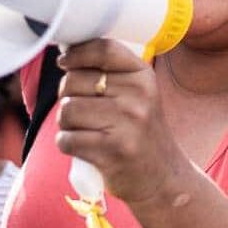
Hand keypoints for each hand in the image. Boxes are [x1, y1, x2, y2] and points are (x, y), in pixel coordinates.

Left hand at [55, 39, 188, 204]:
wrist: (163, 177)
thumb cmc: (139, 132)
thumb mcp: (138, 96)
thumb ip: (110, 74)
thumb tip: (65, 54)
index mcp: (143, 77)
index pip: (102, 50)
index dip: (75, 53)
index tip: (65, 62)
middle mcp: (138, 96)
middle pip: (74, 81)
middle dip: (68, 96)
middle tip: (83, 111)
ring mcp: (127, 123)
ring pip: (67, 111)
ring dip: (66, 123)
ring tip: (85, 130)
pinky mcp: (113, 150)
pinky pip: (66, 139)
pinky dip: (67, 144)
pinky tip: (84, 147)